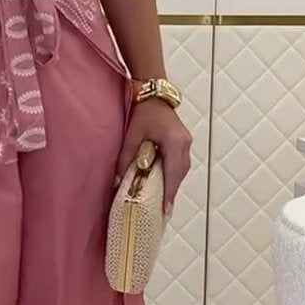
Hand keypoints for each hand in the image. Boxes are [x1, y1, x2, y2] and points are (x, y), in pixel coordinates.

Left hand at [115, 98, 192, 215]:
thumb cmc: (143, 112)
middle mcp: (184, 143)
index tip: (165, 210)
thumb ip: (126, 158)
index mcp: (174, 142)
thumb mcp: (132, 135)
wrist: (154, 93)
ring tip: (164, 201)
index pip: (172, 173)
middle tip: (163, 211)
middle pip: (179, 174)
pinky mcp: (183, 141)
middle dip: (171, 192)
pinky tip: (166, 184)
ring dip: (173, 184)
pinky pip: (180, 164)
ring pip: (181, 170)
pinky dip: (173, 175)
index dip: (168, 193)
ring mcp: (186, 142)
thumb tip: (118, 181)